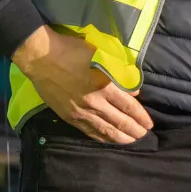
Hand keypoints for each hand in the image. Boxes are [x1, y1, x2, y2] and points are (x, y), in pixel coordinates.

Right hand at [13, 26, 152, 142]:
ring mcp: (81, 112)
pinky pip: (88, 131)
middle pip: (119, 122)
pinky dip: (101, 138)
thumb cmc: (72, 51)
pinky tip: (108, 140)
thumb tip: (133, 91)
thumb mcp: (100, 56)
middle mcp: (94, 103)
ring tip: (131, 141)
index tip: (149, 124)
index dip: (141, 117)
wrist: (41, 57)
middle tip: (144, 135)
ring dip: (120, 137)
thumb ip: (118, 74)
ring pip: (105, 130)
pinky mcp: (69, 116)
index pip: (129, 107)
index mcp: (104, 86)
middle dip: (134, 130)